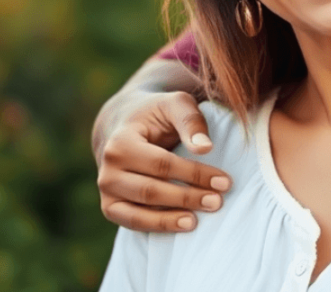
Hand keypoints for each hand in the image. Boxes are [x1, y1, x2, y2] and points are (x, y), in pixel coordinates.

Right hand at [97, 90, 231, 231]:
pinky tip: (182, 226)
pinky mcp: (110, 207)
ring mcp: (106, 191)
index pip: (162, 164)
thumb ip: (190, 121)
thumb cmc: (156, 114)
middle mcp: (108, 169)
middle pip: (150, 191)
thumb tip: (205, 148)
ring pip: (138, 213)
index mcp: (120, 142)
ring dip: (170, 219)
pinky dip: (157, 227)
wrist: (125, 126)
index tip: (224, 181)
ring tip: (198, 221)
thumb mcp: (175, 104)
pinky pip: (133, 223)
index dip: (194, 174)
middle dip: (187, 198)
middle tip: (217, 202)